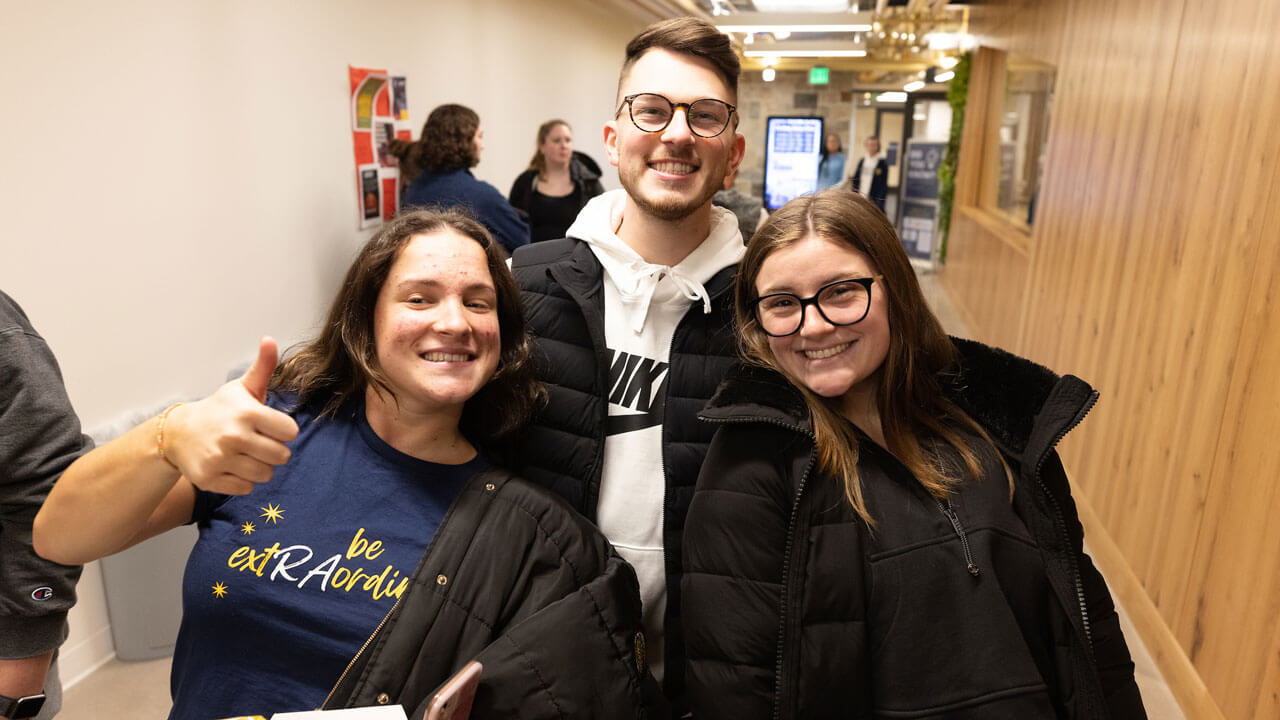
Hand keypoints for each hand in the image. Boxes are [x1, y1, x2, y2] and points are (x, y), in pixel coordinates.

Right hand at [163, 337, 298, 494]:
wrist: (178, 433)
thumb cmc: (219, 409)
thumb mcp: (242, 387)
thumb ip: (263, 367)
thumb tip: (270, 340)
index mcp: (247, 413)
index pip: (290, 432)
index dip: (283, 430)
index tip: (269, 426)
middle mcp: (234, 436)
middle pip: (282, 456)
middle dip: (274, 451)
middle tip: (257, 442)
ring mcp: (220, 459)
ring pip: (265, 475)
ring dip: (259, 467)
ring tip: (245, 454)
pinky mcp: (210, 479)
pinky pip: (246, 488)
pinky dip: (243, 480)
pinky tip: (231, 466)